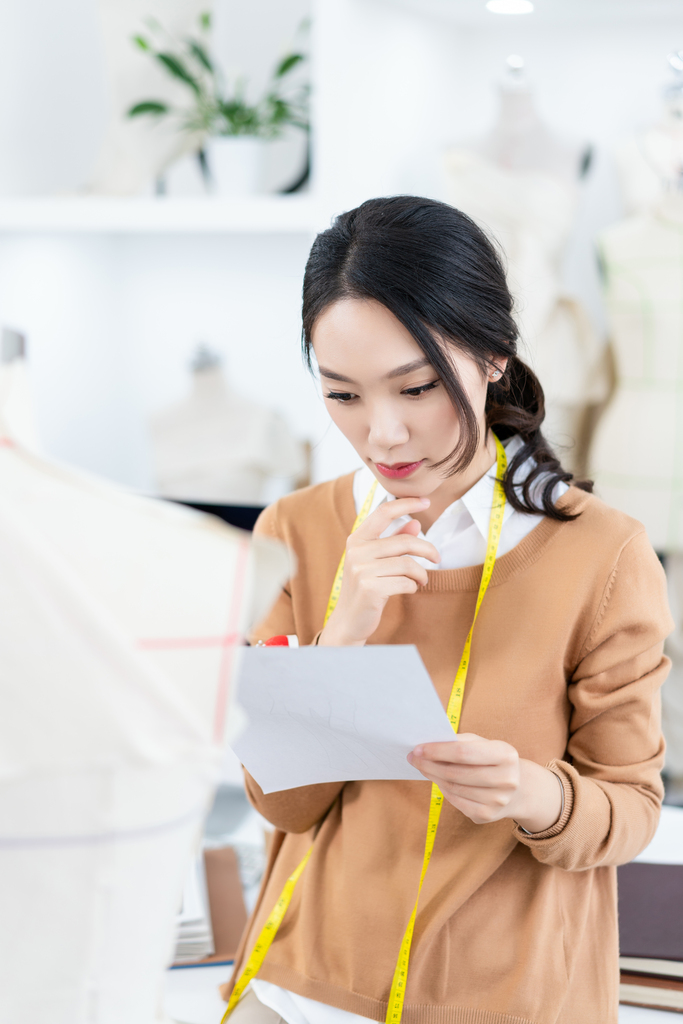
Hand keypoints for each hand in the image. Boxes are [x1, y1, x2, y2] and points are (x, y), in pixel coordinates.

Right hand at [319, 497, 440, 646]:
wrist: (349, 621)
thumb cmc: (366, 588)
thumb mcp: (377, 561)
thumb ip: (394, 541)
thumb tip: (415, 523)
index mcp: (357, 539)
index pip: (383, 512)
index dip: (406, 504)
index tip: (426, 501)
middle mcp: (356, 551)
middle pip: (404, 542)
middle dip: (427, 549)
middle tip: (437, 558)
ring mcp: (361, 570)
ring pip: (408, 564)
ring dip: (421, 573)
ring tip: (421, 580)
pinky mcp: (369, 588)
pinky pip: (405, 582)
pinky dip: (413, 586)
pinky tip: (409, 589)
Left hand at [407, 734, 562, 832]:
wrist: (519, 789)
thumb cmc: (493, 760)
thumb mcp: (484, 744)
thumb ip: (459, 742)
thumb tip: (427, 745)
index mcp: (506, 754)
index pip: (464, 752)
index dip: (438, 751)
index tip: (418, 748)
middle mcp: (506, 779)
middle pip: (455, 773)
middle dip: (429, 764)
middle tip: (413, 758)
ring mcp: (497, 801)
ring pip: (453, 788)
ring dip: (433, 776)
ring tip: (423, 767)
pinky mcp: (487, 815)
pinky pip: (455, 801)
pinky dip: (442, 789)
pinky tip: (437, 780)